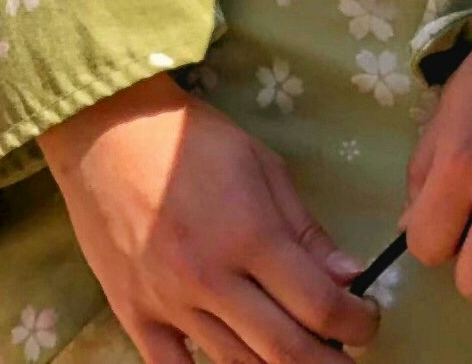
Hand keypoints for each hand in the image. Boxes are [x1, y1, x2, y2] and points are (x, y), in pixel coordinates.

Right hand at [40, 74, 375, 363]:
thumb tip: (349, 278)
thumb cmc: (190, 139)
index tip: (366, 320)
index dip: (357, 323)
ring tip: (299, 360)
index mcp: (251, 236)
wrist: (105, 131)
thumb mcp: (261, 165)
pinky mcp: (134, 314)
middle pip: (285, 352)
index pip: (320, 305)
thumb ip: (305, 229)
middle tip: (347, 361)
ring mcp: (169, 302)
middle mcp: (212, 279)